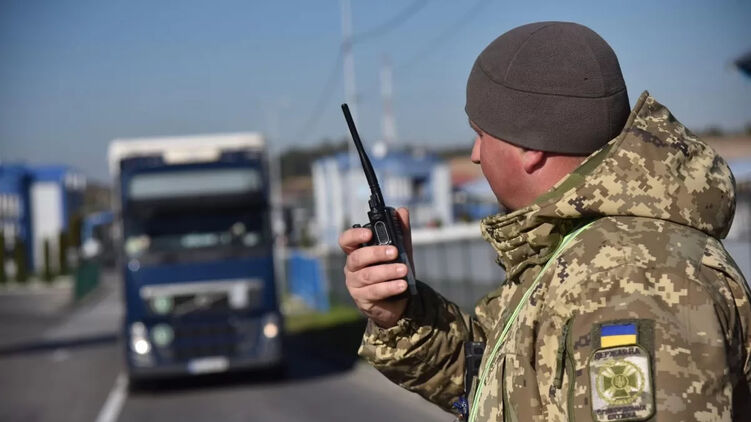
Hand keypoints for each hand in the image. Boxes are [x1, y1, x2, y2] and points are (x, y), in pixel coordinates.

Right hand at [338, 208, 413, 327]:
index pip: (346, 241)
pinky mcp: (362, 299)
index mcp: (357, 252)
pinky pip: (374, 292)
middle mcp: (352, 267)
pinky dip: (389, 287)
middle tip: (395, 252)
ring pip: (367, 276)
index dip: (354, 235)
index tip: (369, 233)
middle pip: (357, 258)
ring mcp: (355, 284)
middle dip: (376, 253)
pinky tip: (402, 285)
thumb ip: (400, 232)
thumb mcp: (400, 251)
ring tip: (403, 270)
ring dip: (386, 271)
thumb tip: (402, 210)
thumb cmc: (393, 271)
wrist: (397, 301)